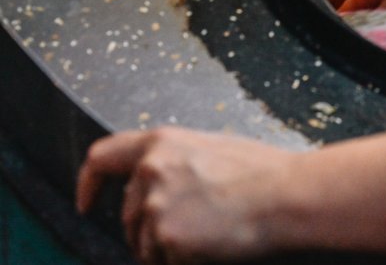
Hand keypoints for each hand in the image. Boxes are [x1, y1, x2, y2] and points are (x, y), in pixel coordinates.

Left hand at [77, 127, 297, 264]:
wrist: (288, 195)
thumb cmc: (265, 173)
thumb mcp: (213, 147)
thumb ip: (177, 160)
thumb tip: (160, 182)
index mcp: (162, 143)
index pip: (102, 157)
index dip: (88, 183)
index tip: (87, 201)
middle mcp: (151, 170)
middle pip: (127, 214)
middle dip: (147, 230)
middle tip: (188, 232)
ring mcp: (156, 206)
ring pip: (143, 243)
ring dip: (167, 249)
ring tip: (210, 235)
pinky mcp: (166, 238)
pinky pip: (163, 262)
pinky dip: (184, 261)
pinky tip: (213, 246)